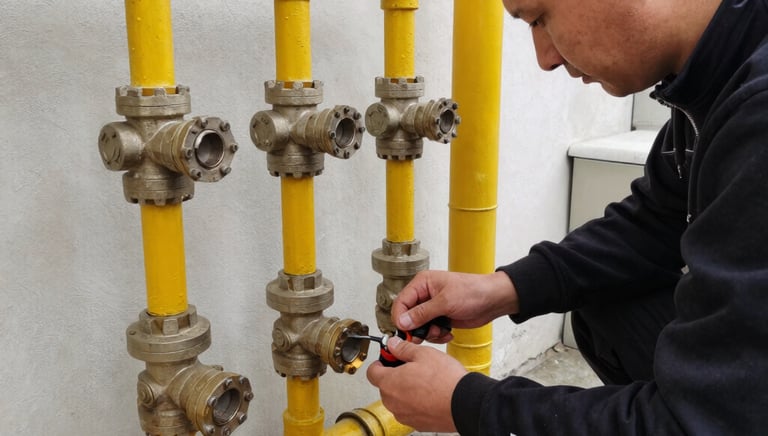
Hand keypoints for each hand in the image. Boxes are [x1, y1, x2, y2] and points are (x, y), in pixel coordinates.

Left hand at [366, 336, 466, 431]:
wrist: (465, 404)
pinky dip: (416, 403)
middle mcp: (393, 403)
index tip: (390, 357)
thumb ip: (403, 349)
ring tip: (425, 381)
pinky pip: (410, 411)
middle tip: (411, 366)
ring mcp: (405, 416)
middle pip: (385, 386)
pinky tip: (430, 394)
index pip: (372, 372)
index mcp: (390, 383)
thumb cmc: (445, 380)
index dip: (380, 362)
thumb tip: (392, 345)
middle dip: (395, 376)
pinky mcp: (417, 424)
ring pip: (398, 400)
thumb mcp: (424, 354)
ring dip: (405, 390)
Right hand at [392, 270, 518, 341]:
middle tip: (426, 334)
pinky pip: (430, 331)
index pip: (401, 302)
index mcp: (422, 283)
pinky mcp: (440, 318)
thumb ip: (422, 313)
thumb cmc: (473, 291)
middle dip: (417, 328)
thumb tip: (402, 322)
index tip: (406, 330)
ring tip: (441, 331)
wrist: (493, 300)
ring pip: (419, 326)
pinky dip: (437, 335)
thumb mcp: (445, 302)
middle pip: (408, 316)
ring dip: (429, 333)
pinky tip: (448, 333)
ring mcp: (433, 308)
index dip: (401, 317)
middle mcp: (425, 295)